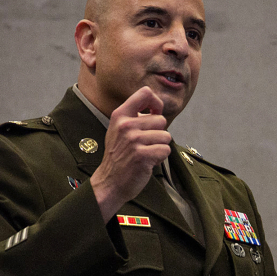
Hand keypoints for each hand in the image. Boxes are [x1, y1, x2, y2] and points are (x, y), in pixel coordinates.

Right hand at [90, 86, 171, 222]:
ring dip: (160, 146)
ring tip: (146, 153)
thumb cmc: (119, 156)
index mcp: (120, 115)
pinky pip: (165, 150)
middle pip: (161, 120)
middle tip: (145, 144)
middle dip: (158, 133)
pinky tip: (148, 162)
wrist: (110, 182)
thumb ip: (134, 117)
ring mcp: (134, 141)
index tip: (155, 113)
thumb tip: (156, 108)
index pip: (145, 93)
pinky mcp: (142, 155)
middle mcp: (126, 125)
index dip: (156, 102)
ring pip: (166, 136)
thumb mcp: (119, 130)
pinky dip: (160, 158)